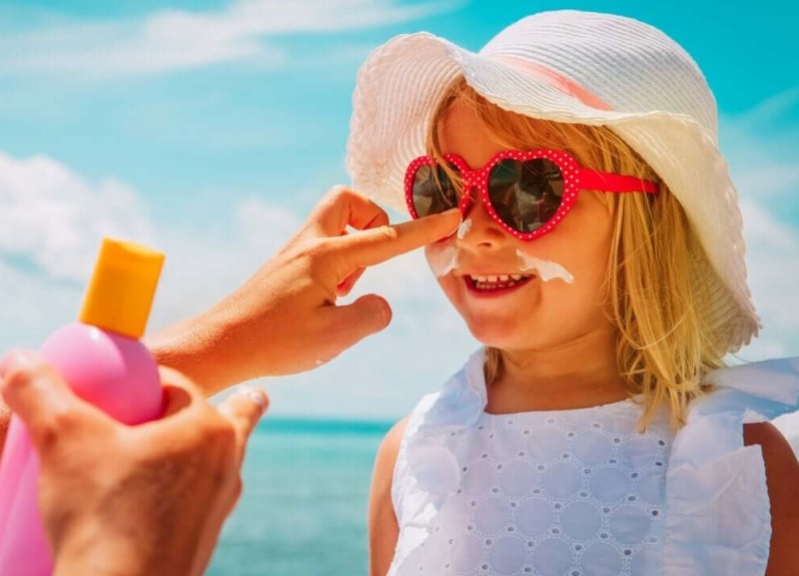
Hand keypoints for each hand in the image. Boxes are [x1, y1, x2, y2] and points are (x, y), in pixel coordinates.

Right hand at [0, 350, 267, 575]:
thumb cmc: (103, 516)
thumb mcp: (63, 442)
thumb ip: (40, 393)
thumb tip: (18, 360)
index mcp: (209, 429)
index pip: (175, 386)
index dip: (143, 381)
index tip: (118, 389)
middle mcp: (226, 465)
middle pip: (208, 421)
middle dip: (199, 410)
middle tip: (197, 402)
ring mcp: (218, 505)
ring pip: (208, 463)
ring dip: (197, 452)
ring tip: (200, 443)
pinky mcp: (202, 541)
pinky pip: (197, 503)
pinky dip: (183, 494)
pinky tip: (166, 501)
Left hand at [147, 186, 460, 393]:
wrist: (220, 344)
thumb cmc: (274, 342)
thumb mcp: (334, 337)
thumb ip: (371, 315)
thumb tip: (381, 303)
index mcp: (326, 256)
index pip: (387, 238)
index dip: (424, 229)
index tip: (452, 215)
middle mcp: (309, 244)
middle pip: (348, 200)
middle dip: (373, 219)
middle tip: (373, 259)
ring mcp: (295, 252)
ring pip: (335, 221)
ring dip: (355, 245)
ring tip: (346, 292)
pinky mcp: (286, 265)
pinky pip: (323, 244)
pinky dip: (339, 262)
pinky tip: (327, 299)